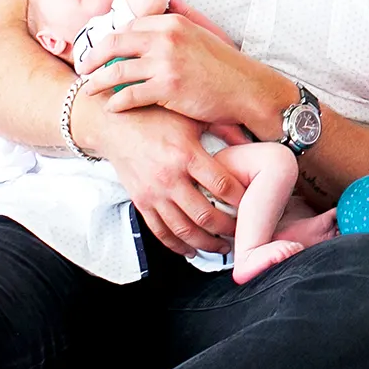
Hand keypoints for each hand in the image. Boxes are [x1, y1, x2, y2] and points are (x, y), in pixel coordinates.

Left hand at [79, 13, 287, 132]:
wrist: (248, 90)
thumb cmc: (226, 69)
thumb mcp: (199, 37)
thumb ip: (172, 33)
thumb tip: (147, 34)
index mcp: (172, 23)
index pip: (128, 26)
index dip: (109, 39)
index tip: (99, 50)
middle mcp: (166, 38)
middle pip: (114, 42)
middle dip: (92, 57)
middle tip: (83, 68)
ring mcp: (165, 63)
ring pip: (116, 70)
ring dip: (97, 82)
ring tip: (88, 89)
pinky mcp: (167, 88)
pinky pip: (129, 95)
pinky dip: (116, 102)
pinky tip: (112, 107)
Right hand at [80, 98, 244, 256]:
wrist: (115, 126)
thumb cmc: (156, 119)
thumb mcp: (192, 118)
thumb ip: (223, 129)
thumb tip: (253, 142)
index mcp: (186, 154)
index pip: (222, 185)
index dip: (241, 199)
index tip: (252, 205)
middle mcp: (169, 178)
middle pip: (205, 215)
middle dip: (228, 229)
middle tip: (242, 233)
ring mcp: (153, 193)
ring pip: (184, 230)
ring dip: (206, 244)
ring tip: (221, 248)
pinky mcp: (141, 203)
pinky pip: (160, 232)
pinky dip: (178, 246)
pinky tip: (192, 250)